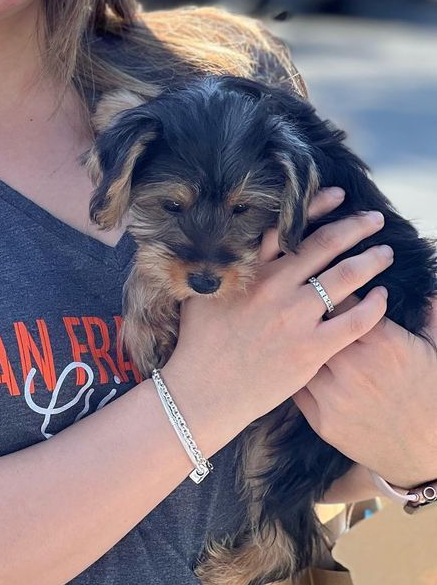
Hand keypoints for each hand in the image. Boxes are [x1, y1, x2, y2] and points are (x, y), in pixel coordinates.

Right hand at [163, 188, 389, 447]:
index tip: (338, 195)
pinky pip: (354, 322)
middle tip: (375, 219)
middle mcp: (277, 286)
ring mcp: (296, 317)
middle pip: (326, 246)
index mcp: (252, 270)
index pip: (291, 228)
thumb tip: (231, 244)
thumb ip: (225, 265)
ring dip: (371, 260)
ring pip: (346, 278)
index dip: (318, 207)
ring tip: (385, 253)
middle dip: (356, 227)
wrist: (203, 389)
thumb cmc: (199, 342)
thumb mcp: (204, 290)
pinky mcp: (312, 349)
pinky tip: (381, 298)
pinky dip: (373, 306)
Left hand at [293, 297, 436, 486]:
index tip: (333, 287)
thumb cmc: (431, 396)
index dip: (336, 290)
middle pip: (315, 322)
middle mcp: (354, 366)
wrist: (428, 454)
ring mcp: (334, 395)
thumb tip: (429, 286)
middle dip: (312, 312)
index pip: (343, 297)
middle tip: (310, 307)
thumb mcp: (435, 349)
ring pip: (300, 353)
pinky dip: (296, 374)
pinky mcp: (322, 421)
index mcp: (382, 342)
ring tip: (297, 334)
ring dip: (299, 343)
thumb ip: (429, 313)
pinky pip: (297, 386)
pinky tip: (297, 365)